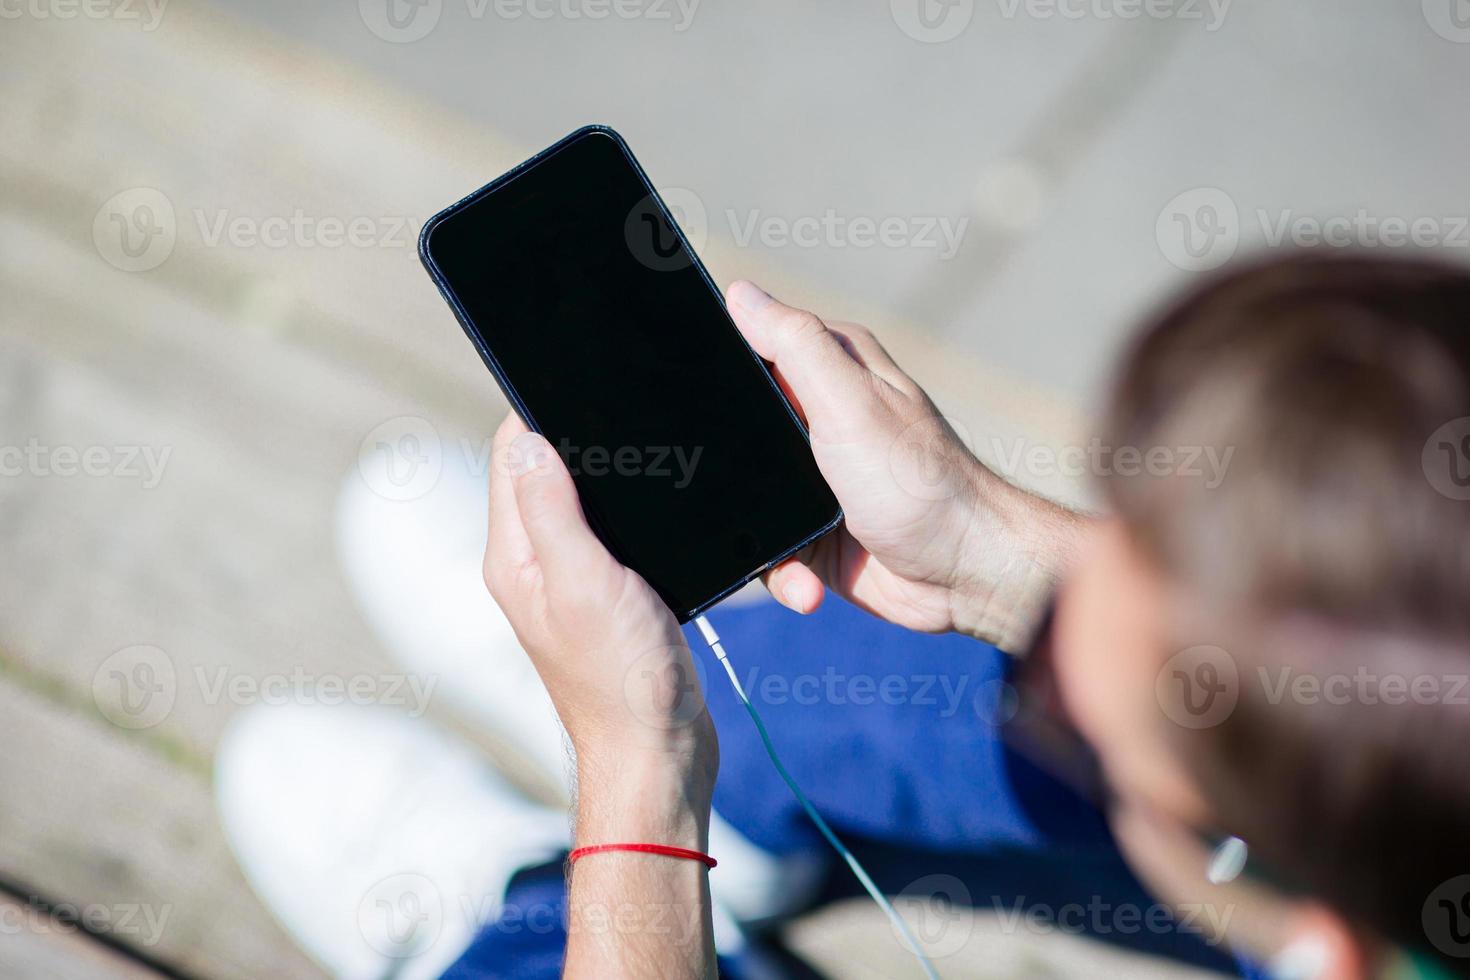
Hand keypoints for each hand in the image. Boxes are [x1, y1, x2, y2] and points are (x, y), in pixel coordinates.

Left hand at [482, 414, 716, 824]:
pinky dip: (632, 512)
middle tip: (627, 407)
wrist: (657, 753)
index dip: (541, 412)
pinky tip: (663, 506)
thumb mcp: (584, 582)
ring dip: (608, 474)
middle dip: (578, 435)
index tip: (583, 381)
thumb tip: (526, 438)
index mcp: (514, 554)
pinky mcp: (609, 598)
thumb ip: (552, 510)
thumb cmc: (620, 677)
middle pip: (544, 471)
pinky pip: (611, 535)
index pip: (511, 455)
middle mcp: (533, 564)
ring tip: (647, 447)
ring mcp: (570, 582)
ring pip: (582, 501)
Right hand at [726, 280, 1081, 648]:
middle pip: (735, 432)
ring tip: (788, 557)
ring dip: (755, 538)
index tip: (686, 401)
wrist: (967, 575)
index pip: (753, 349)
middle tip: (733, 495)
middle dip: (723, 471)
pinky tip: (807, 585)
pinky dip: (782, 574)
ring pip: (742, 500)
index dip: (717, 369)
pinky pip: (767, 552)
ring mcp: (813, 481)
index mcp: (830, 371)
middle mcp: (819, 421)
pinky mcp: (812, 535)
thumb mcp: (851, 401)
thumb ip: (795, 346)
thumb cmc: (920, 482)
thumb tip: (741, 294)